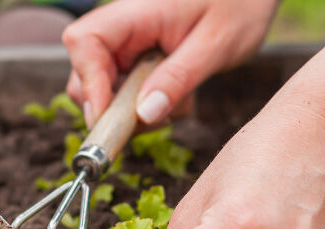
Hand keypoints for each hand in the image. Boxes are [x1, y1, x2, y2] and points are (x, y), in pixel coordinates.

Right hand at [62, 0, 277, 127]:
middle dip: (112, 106)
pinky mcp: (141, 57)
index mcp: (135, 11)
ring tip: (179, 102)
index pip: (84, 42)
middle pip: (86, 72)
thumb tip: (143, 115)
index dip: (89, 83)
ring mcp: (130, 43)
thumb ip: (179, 78)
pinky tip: (181, 96)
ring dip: (134, 110)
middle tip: (152, 120)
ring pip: (106, 87)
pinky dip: (149, 104)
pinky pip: (128, 89)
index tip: (108, 118)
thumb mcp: (216, 44)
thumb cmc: (240, 4)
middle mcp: (124, 26)